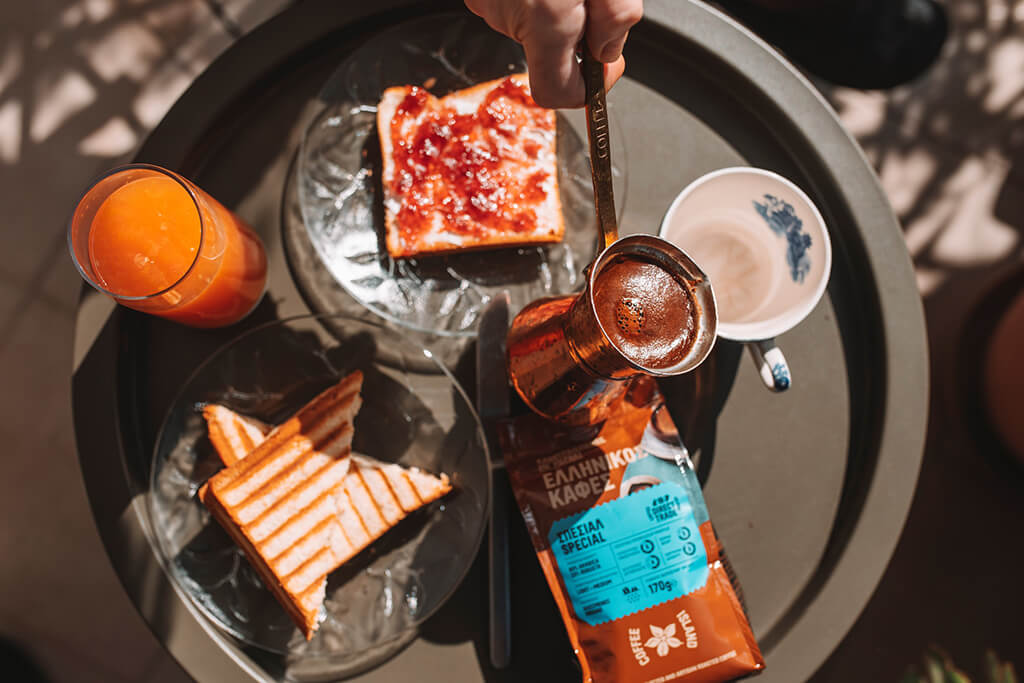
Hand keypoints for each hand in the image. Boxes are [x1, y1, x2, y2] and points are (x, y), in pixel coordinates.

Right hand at [464, 0, 643, 108]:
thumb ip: (616, 18)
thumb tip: (607, 52)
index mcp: (546, 17)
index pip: (558, 94)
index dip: (587, 91)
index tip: (605, 67)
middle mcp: (508, 13)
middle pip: (547, 55)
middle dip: (575, 36)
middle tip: (590, 0)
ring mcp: (486, 1)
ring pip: (528, 26)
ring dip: (553, 11)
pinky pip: (510, 5)